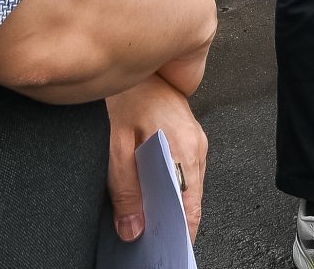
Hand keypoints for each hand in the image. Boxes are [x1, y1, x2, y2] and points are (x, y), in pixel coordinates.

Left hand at [105, 73, 207, 242]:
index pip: (191, 205)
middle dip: (173, 221)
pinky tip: (153, 193)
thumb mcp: (117, 147)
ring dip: (171, 203)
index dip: (182, 232)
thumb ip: (125, 190)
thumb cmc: (129, 96)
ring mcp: (196, 138)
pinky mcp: (189, 135)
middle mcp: (196, 144)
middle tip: (152, 240)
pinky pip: (185, 170)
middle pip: (191, 197)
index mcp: (184, 148)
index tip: (169, 250)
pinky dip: (171, 186)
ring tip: (149, 221)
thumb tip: (132, 227)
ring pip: (188, 184)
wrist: (138, 63)